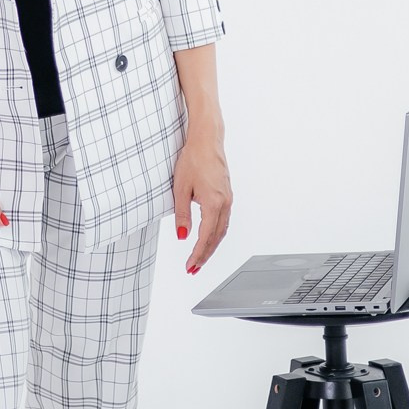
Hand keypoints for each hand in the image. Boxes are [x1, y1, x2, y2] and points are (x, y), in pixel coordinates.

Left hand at [173, 125, 233, 272]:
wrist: (207, 140)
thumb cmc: (193, 159)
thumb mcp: (181, 188)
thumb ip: (182, 214)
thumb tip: (182, 236)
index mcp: (213, 203)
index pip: (205, 237)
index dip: (197, 254)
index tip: (190, 266)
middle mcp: (225, 203)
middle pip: (216, 238)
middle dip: (205, 255)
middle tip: (193, 269)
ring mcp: (228, 199)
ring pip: (222, 230)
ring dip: (211, 246)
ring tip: (200, 259)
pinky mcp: (227, 195)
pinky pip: (224, 220)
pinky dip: (216, 234)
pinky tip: (209, 238)